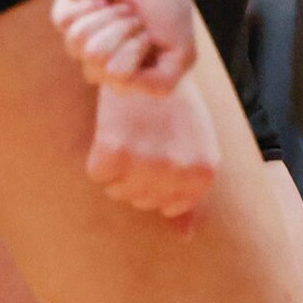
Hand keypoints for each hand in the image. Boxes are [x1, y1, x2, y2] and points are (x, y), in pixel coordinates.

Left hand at [52, 0, 199, 93]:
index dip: (136, 52)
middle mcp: (99, 62)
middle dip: (123, 32)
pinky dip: (91, 5)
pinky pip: (66, 22)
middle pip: (95, 61)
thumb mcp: (182, 52)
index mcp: (125, 75)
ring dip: (109, 18)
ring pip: (79, 42)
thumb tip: (119, 82)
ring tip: (122, 8)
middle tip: (137, 19)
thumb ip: (162, 84)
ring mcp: (80, 41)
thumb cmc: (169, 8)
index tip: (152, 34)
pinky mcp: (65, 17)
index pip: (117, 79)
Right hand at [85, 76, 218, 229]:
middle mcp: (177, 174)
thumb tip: (184, 237)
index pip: (168, 207)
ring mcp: (146, 165)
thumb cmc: (176, 111)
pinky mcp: (113, 155)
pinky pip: (99, 174)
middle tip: (145, 142)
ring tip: (132, 136)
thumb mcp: (197, 150)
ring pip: (118, 190)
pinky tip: (116, 133)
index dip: (158, 185)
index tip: (159, 157)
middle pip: (141, 200)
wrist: (153, 64)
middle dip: (138, 177)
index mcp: (202, 174)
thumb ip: (190, 194)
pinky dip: (101, 157)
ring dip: (120, 168)